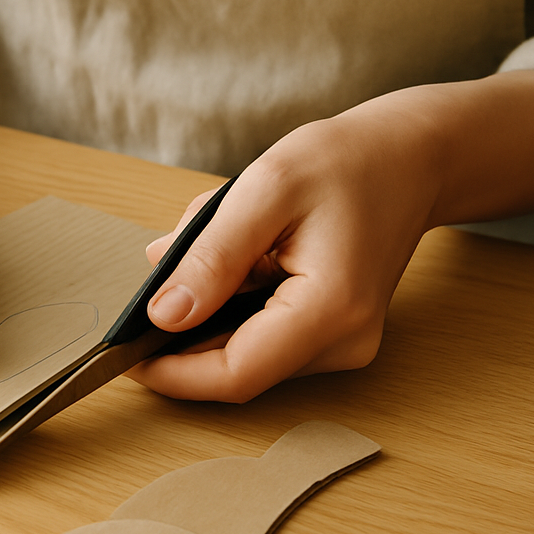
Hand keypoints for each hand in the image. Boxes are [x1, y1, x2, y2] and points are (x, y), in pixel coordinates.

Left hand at [128, 69, 533, 401]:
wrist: (411, 158)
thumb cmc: (346, 162)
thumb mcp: (265, 189)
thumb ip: (211, 256)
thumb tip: (162, 315)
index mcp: (331, 310)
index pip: (235, 374)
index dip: (171, 374)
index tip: (122, 354)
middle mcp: (343, 343)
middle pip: (237, 369)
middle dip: (183, 337)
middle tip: (158, 280)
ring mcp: (342, 344)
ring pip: (246, 353)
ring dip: (207, 314)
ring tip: (214, 247)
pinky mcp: (333, 334)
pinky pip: (264, 337)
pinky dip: (231, 306)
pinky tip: (238, 257)